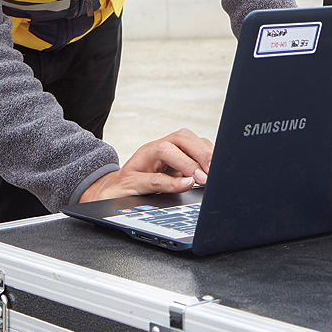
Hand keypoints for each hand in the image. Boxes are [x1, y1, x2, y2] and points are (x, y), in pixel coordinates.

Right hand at [78, 128, 213, 202]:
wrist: (108, 194)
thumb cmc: (142, 184)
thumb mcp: (167, 174)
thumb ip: (187, 171)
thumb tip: (214, 175)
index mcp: (166, 146)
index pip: (191, 139)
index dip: (208, 149)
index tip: (224, 163)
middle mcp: (154, 149)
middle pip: (181, 138)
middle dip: (201, 152)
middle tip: (215, 170)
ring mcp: (140, 162)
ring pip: (165, 150)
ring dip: (187, 163)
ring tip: (202, 177)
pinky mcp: (130, 180)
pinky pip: (152, 178)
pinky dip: (171, 181)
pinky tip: (186, 184)